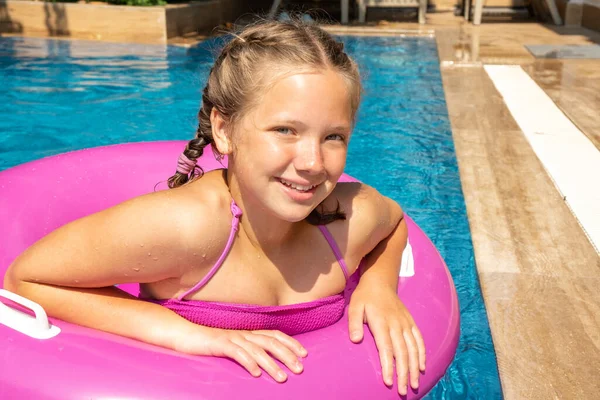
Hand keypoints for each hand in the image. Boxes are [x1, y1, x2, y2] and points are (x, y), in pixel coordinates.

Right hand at [175, 327, 306, 382]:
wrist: (187, 335)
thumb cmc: (211, 345)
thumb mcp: (234, 346)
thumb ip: (249, 350)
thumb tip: (264, 363)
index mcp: (249, 333)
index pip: (275, 335)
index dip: (291, 343)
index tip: (305, 354)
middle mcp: (244, 334)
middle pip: (271, 343)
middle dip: (287, 355)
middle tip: (300, 369)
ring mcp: (232, 338)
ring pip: (257, 350)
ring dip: (271, 364)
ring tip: (282, 377)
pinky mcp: (220, 344)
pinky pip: (237, 353)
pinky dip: (248, 362)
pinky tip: (256, 374)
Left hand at [348, 282, 425, 395]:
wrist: (380, 280)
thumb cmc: (364, 296)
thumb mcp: (354, 306)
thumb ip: (354, 323)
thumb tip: (355, 340)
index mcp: (382, 322)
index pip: (386, 348)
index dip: (388, 366)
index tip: (389, 381)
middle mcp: (396, 324)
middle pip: (402, 353)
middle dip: (403, 373)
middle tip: (403, 390)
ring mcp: (405, 323)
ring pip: (413, 349)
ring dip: (414, 368)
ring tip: (414, 384)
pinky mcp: (411, 322)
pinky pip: (419, 340)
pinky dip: (422, 354)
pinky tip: (422, 367)